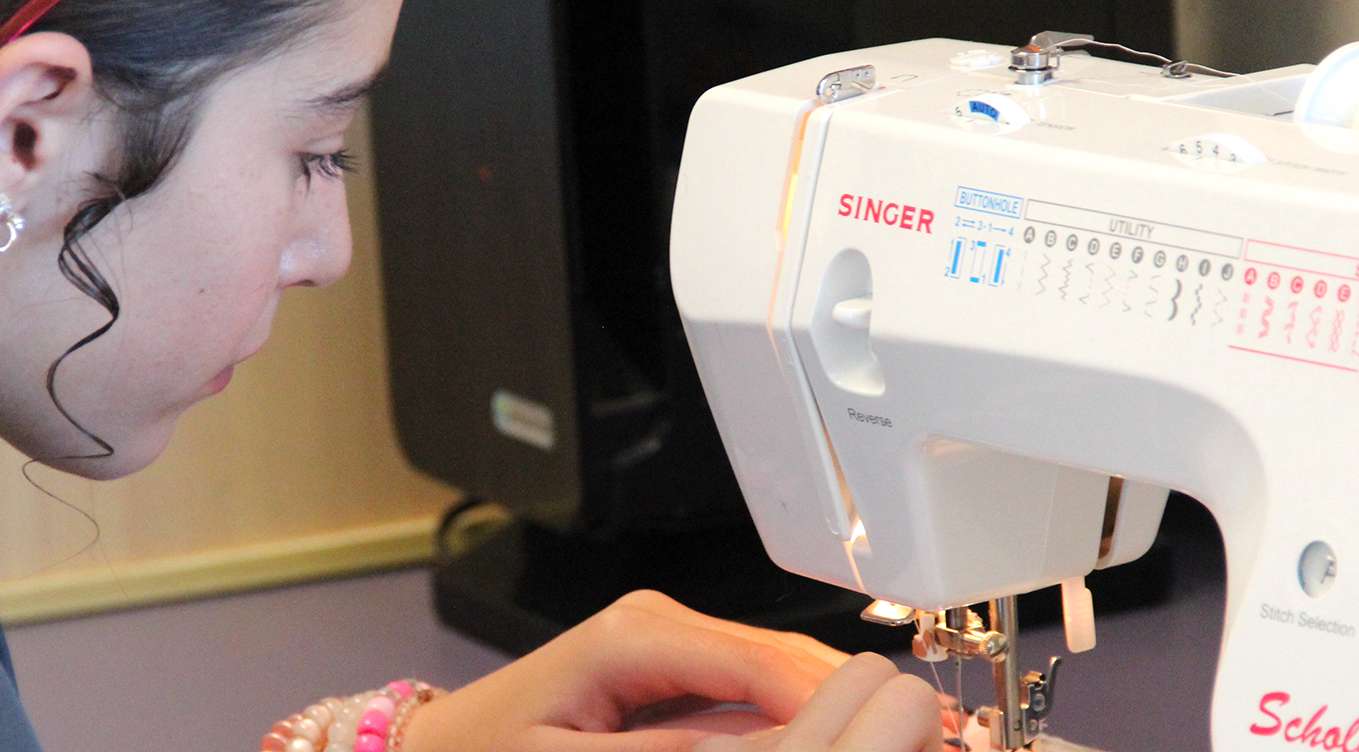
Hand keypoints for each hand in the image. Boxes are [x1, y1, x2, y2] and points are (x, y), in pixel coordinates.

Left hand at [398, 590, 943, 751]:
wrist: (443, 747)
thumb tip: (765, 748)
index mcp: (635, 633)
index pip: (764, 664)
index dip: (835, 705)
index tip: (891, 734)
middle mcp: (661, 620)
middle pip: (786, 660)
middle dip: (850, 704)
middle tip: (915, 737)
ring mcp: (673, 638)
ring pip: (782, 670)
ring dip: (833, 709)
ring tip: (894, 735)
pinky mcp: (679, 664)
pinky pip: (757, 687)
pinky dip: (798, 715)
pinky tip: (829, 736)